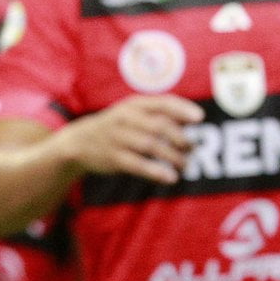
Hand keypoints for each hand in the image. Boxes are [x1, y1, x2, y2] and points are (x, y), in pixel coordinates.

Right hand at [59, 95, 203, 183]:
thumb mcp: (135, 113)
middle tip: (193, 148)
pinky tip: (171, 178)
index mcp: (134, 105)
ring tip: (186, 165)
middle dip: (180, 138)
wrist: (79, 141)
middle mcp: (126, 118)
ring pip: (151, 146)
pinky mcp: (113, 158)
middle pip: (159, 126)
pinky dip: (156, 171)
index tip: (200, 118)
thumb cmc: (118, 126)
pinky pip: (138, 165)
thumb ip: (162, 114)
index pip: (162, 102)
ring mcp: (118, 138)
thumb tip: (195, 119)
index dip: (182, 109)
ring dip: (173, 157)